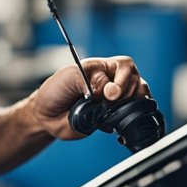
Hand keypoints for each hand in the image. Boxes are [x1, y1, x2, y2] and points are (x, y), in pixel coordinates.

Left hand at [30, 56, 150, 139]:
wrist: (47, 115)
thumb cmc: (55, 90)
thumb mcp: (70, 76)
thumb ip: (92, 79)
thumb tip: (111, 91)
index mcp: (104, 67)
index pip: (126, 67)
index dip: (121, 81)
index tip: (108, 93)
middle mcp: (113, 81)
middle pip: (136, 82)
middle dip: (125, 93)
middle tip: (107, 101)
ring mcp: (116, 100)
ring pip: (139, 96)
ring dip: (130, 104)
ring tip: (111, 110)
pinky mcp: (114, 116)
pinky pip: (134, 115)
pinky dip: (133, 116)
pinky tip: (120, 120)